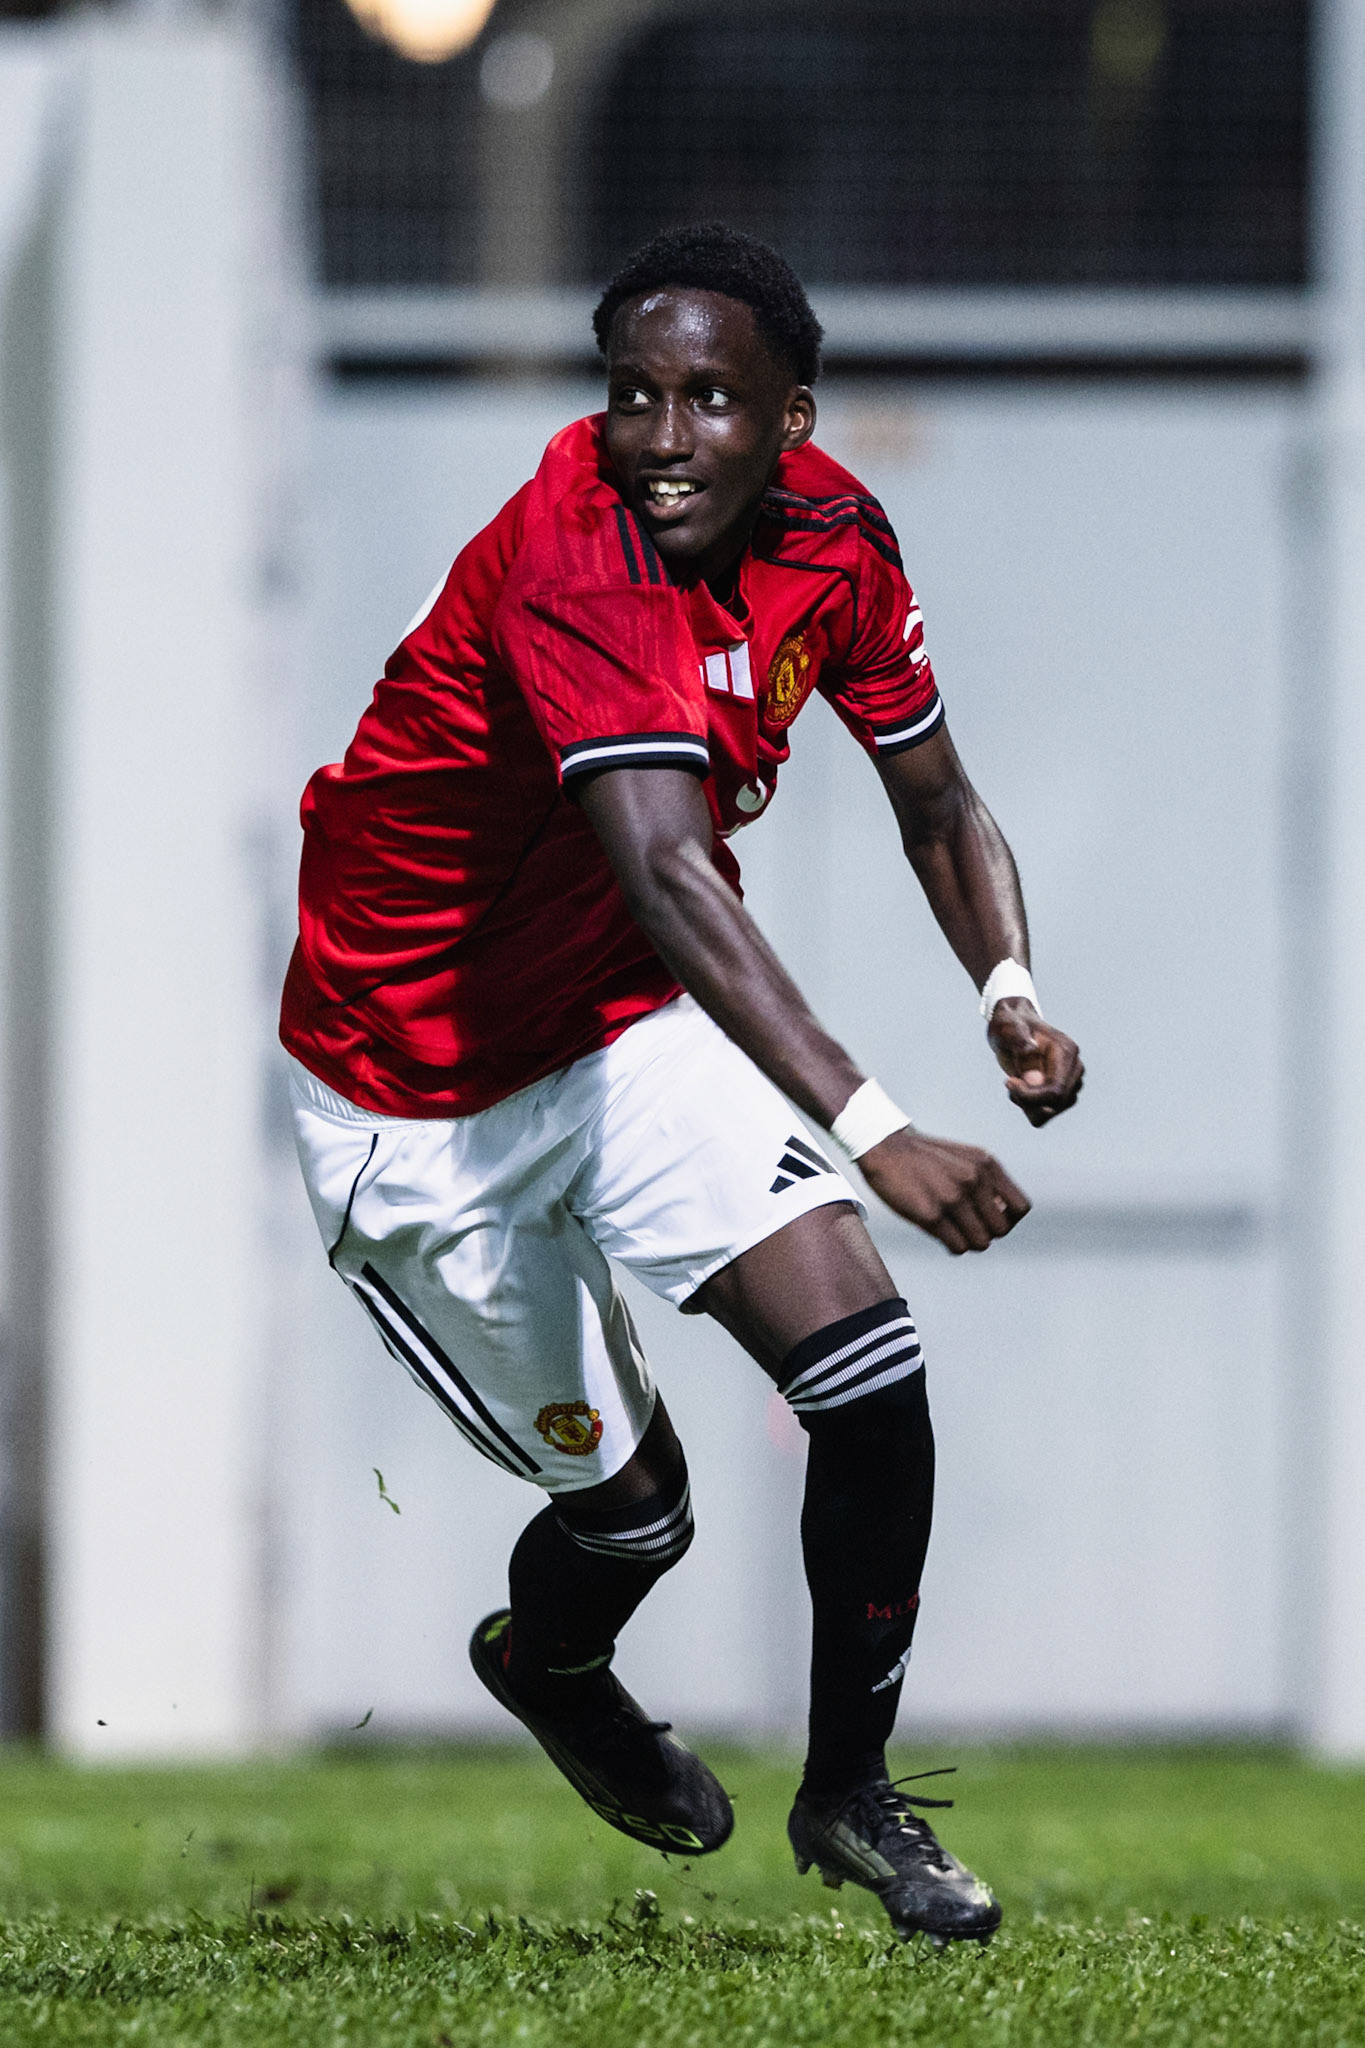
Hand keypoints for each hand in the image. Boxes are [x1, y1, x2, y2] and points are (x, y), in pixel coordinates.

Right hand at [857, 1127, 1030, 1255]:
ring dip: (968, 1242)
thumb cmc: (924, 1157)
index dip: (1007, 1219)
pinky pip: (957, 1247)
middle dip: (986, 1233)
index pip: (1021, 1208)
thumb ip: (986, 1182)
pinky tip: (941, 1234)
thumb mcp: (965, 1159)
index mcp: (986, 1165)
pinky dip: (952, 1246)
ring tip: (953, 1231)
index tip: (988, 1217)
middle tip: (967, 1227)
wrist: (885, 1147)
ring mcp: (953, 1198)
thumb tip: (1000, 1219)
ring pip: (981, 1243)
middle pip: (1001, 1230)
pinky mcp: (931, 1215)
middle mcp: (974, 1180)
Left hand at [988, 999, 1083, 1127]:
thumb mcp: (1009, 1030)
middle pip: (1057, 1103)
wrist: (1013, 1024)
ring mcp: (1071, 1079)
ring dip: (1028, 1103)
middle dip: (1028, 1099)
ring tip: (1014, 1082)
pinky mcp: (1063, 1088)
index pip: (1056, 1091)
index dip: (1030, 1095)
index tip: (1008, 1082)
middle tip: (1010, 1081)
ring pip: (1053, 1110)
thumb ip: (1022, 1048)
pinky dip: (1031, 1106)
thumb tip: (1034, 1079)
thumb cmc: (1010, 1024)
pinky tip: (1020, 1089)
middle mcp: (1074, 1067)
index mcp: (1066, 1051)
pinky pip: (1049, 1110)